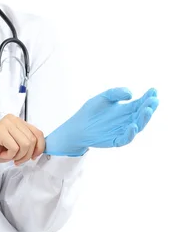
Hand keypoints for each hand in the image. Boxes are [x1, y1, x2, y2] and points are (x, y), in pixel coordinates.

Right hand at [0, 114, 45, 168]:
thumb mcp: (17, 146)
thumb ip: (28, 142)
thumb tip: (41, 148)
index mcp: (18, 121)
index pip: (38, 133)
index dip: (39, 148)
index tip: (33, 157)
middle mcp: (13, 119)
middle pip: (32, 140)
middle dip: (26, 155)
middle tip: (16, 159)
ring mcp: (6, 123)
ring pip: (26, 144)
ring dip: (18, 156)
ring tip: (8, 155)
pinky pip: (15, 147)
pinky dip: (10, 156)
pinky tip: (1, 153)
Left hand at [44, 87, 158, 156]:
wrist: (77, 126)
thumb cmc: (91, 111)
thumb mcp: (103, 97)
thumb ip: (115, 93)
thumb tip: (131, 94)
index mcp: (127, 109)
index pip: (141, 103)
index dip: (148, 97)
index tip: (154, 90)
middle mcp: (128, 120)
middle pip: (142, 114)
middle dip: (149, 107)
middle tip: (154, 100)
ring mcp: (123, 131)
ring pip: (138, 126)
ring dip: (143, 119)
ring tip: (148, 110)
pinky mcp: (115, 140)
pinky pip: (125, 138)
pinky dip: (130, 133)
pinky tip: (133, 126)